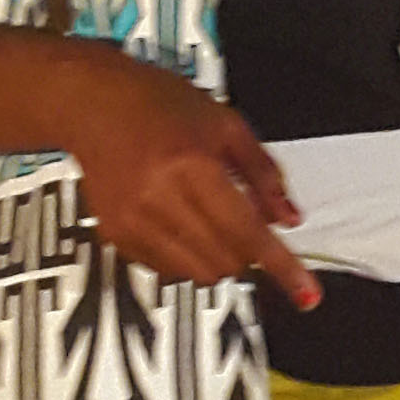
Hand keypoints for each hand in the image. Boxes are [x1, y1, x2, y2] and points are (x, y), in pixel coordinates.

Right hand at [59, 53, 316, 305]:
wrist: (92, 105)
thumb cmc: (160, 105)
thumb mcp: (226, 124)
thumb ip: (263, 174)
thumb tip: (289, 219)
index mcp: (191, 165)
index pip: (247, 231)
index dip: (281, 266)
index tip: (307, 295)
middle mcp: (158, 199)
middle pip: (226, 261)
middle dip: (247, 252)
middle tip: (241, 221)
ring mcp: (133, 222)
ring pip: (196, 274)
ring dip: (216, 259)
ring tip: (206, 219)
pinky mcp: (116, 236)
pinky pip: (165, 270)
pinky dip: (184, 257)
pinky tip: (177, 221)